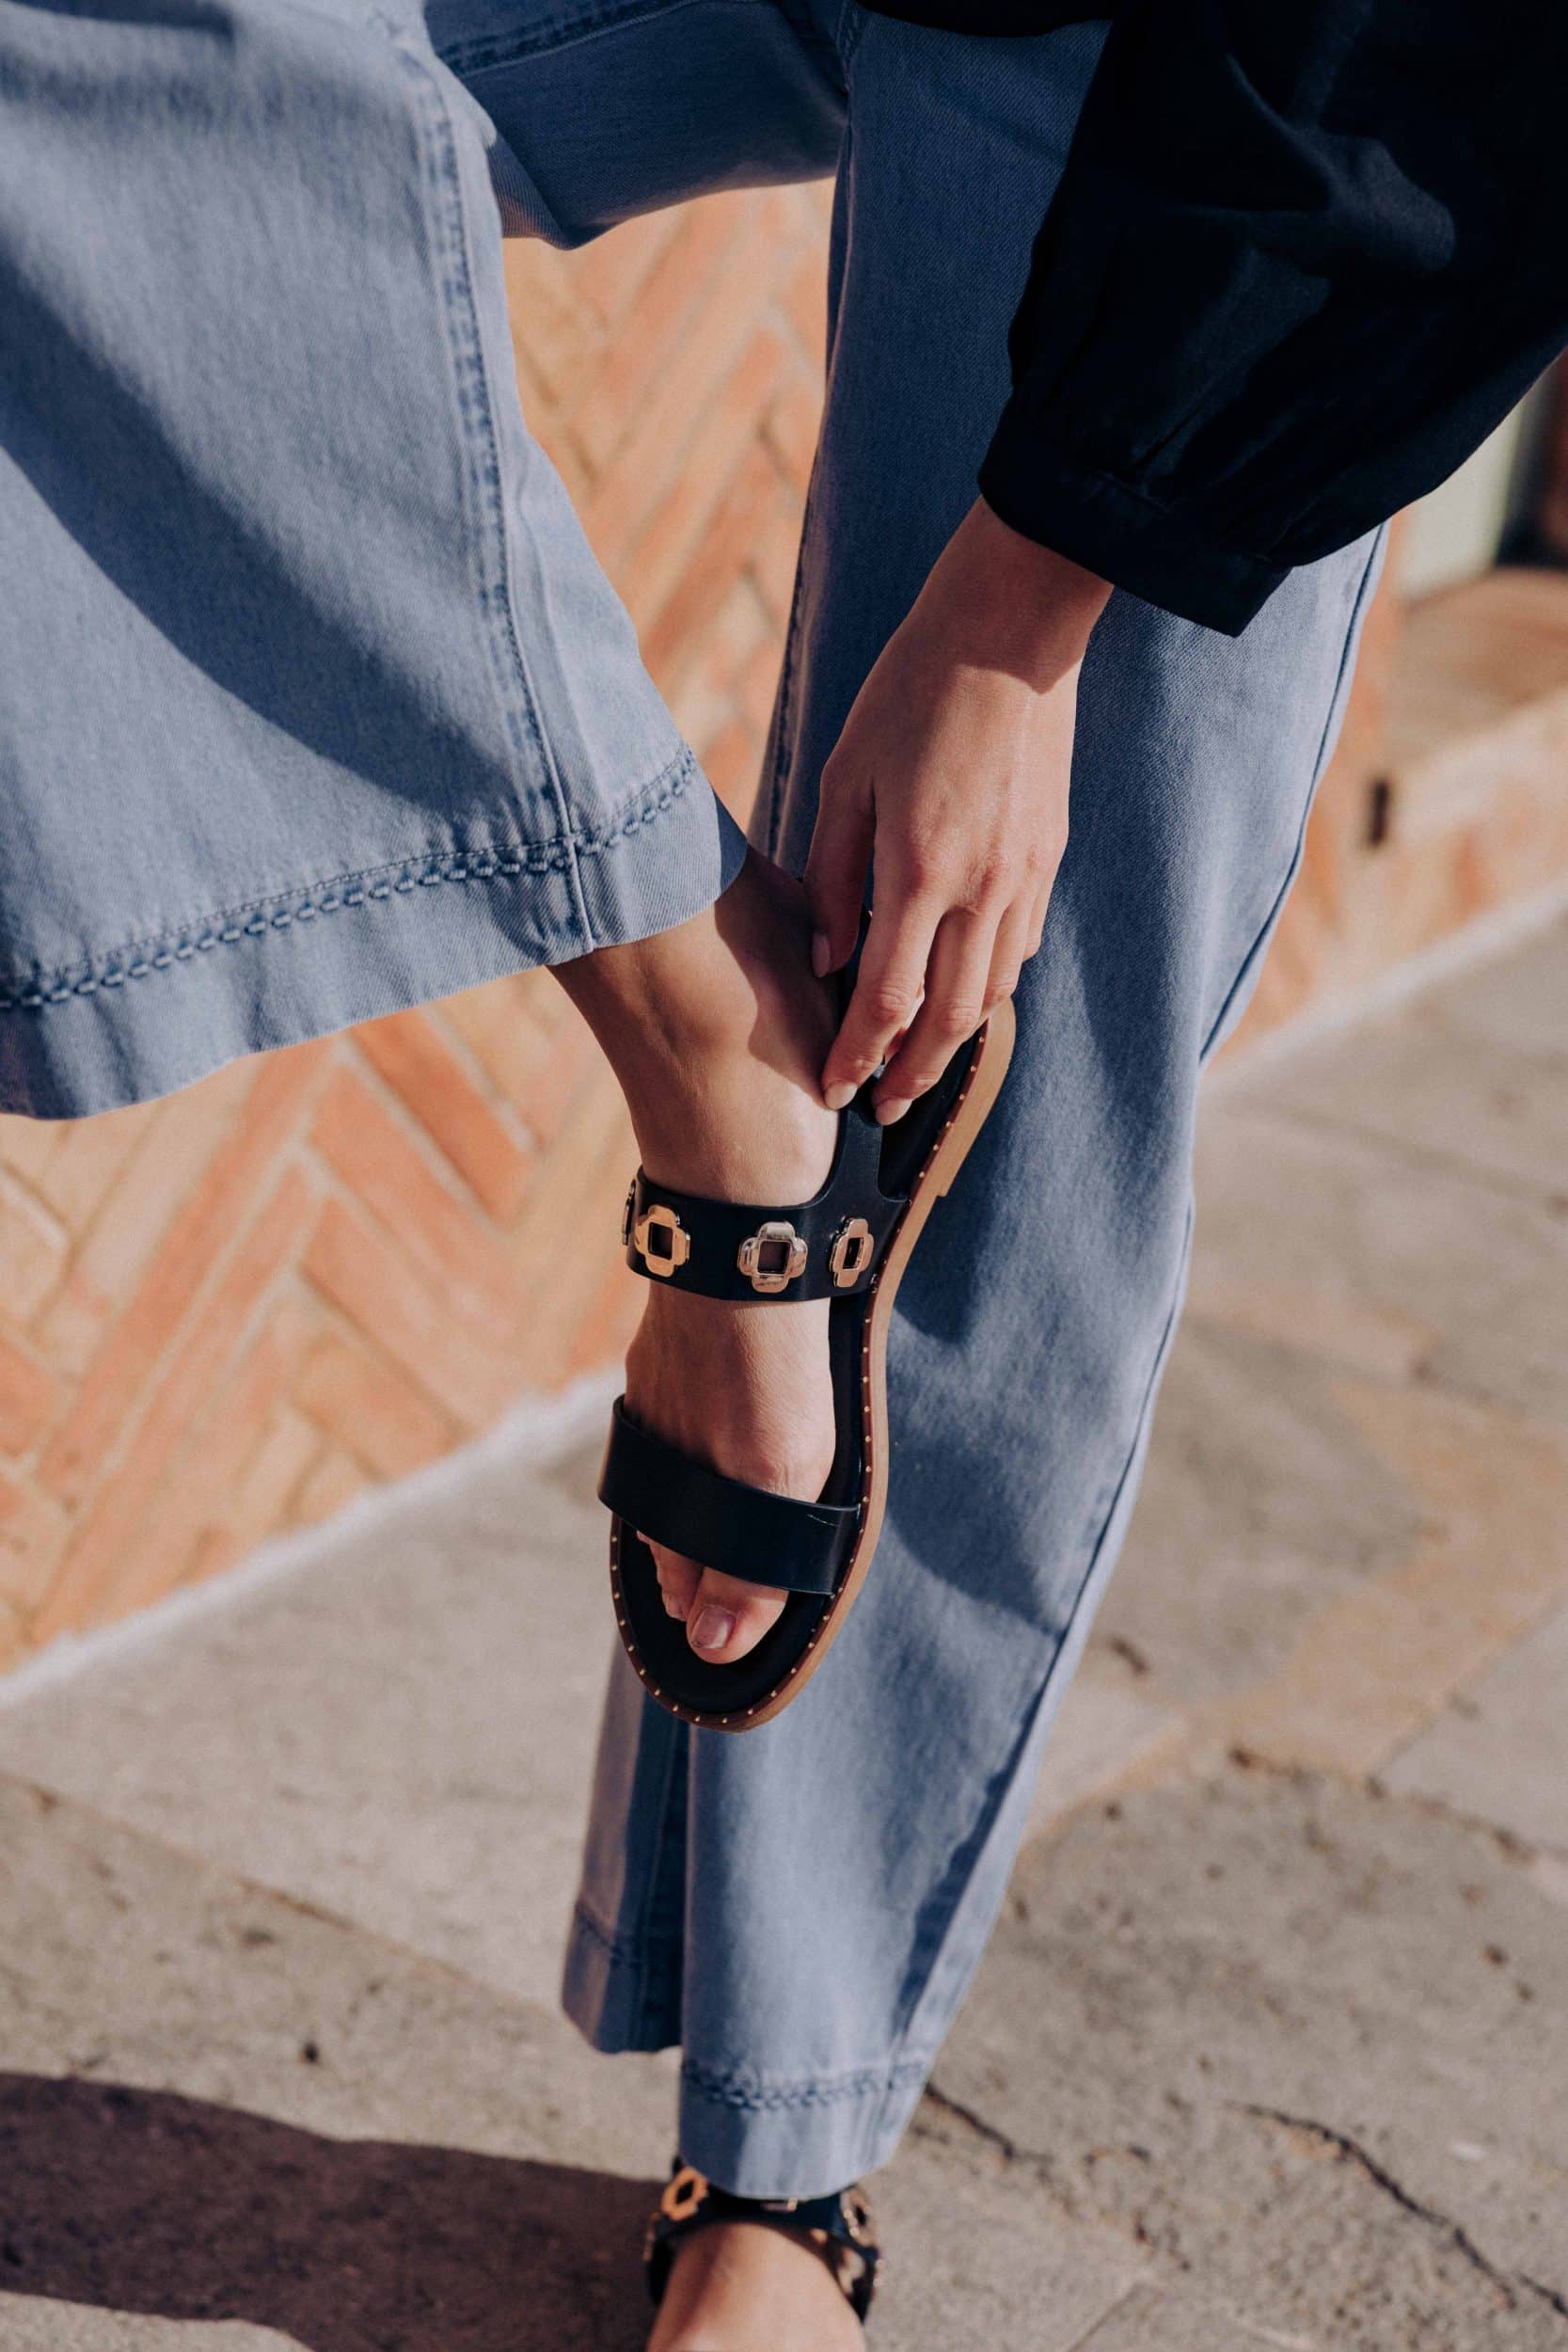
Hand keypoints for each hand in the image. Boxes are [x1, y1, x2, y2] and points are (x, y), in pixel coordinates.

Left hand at [806, 497, 1108, 1120]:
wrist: (1010, 630)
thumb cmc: (911, 692)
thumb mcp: (844, 778)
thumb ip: (832, 876)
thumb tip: (827, 959)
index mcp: (920, 872)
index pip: (886, 1000)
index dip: (859, 1056)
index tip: (836, 1092)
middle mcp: (981, 889)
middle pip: (949, 1020)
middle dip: (913, 1074)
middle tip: (883, 1108)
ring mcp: (1024, 876)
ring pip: (993, 991)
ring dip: (955, 1039)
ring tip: (920, 1062)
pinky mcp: (1048, 856)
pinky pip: (1019, 945)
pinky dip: (988, 982)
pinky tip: (961, 987)